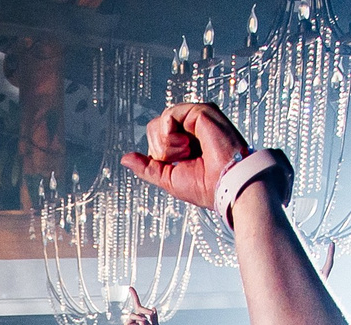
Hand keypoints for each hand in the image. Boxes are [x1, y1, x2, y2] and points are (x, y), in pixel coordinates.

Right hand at [121, 288, 159, 324]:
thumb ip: (154, 317)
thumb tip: (153, 307)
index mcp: (144, 319)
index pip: (139, 307)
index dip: (134, 297)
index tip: (130, 288)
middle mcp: (136, 320)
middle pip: (139, 308)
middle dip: (145, 310)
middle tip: (151, 314)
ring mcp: (131, 323)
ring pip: (137, 313)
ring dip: (144, 320)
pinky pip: (132, 317)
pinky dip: (139, 320)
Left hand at [122, 102, 252, 212]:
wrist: (225, 185)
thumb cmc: (205, 186)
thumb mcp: (167, 178)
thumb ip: (147, 167)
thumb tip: (125, 158)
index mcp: (186, 140)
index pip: (156, 135)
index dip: (158, 153)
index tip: (178, 165)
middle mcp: (192, 126)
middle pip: (155, 126)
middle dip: (162, 148)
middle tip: (184, 158)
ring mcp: (197, 117)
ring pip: (162, 120)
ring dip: (168, 144)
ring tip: (187, 152)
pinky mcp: (202, 111)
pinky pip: (169, 114)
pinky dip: (171, 134)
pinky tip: (187, 145)